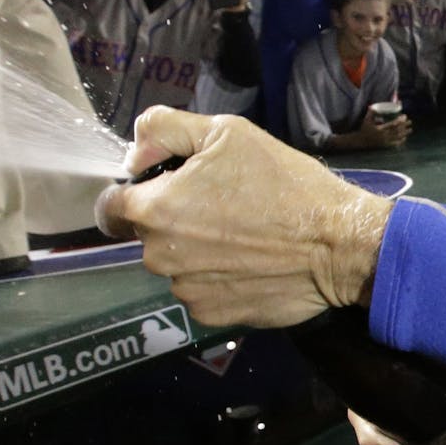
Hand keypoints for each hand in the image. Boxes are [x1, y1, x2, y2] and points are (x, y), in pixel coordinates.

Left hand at [95, 106, 391, 326]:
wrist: (336, 244)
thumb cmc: (284, 184)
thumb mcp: (227, 133)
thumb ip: (164, 129)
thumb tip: (134, 151)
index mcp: (155, 209)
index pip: (109, 207)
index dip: (133, 193)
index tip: (165, 188)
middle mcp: (159, 256)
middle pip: (146, 236)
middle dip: (172, 221)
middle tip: (221, 207)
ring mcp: (185, 290)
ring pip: (175, 265)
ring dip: (195, 252)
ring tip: (242, 237)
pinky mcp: (212, 315)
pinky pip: (200, 292)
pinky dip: (217, 278)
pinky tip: (250, 263)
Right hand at [356, 112, 412, 146]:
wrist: (361, 141)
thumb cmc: (364, 129)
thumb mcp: (367, 120)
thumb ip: (371, 112)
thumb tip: (372, 105)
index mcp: (380, 129)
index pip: (392, 124)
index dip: (400, 121)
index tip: (404, 116)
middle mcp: (383, 136)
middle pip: (397, 131)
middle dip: (404, 126)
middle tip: (410, 122)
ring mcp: (385, 141)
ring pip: (397, 137)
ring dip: (405, 133)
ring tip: (410, 129)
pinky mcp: (385, 145)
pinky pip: (394, 144)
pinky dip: (400, 141)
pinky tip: (404, 138)